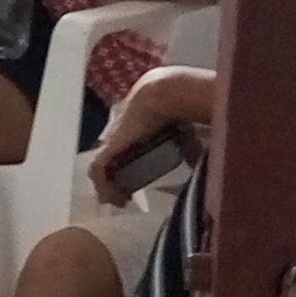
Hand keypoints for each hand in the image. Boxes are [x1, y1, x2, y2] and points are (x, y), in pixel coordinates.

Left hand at [87, 68, 216, 203]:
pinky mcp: (109, 145)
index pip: (117, 152)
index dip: (121, 169)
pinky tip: (113, 197)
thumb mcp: (183, 134)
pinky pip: (97, 169)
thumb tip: (198, 162)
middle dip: (112, 181)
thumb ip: (188, 148)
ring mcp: (111, 140)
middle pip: (106, 161)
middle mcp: (116, 134)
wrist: (164, 95)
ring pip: (99, 167)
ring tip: (119, 201)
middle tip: (124, 197)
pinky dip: (103, 185)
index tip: (130, 185)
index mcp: (130, 129)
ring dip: (106, 187)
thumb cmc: (175, 109)